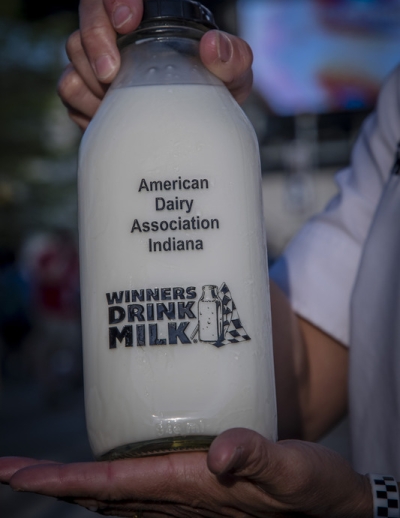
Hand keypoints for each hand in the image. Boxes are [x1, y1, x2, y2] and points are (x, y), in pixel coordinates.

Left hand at [0, 428, 370, 516]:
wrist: (330, 509)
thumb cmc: (312, 490)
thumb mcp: (292, 470)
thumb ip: (257, 458)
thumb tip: (217, 456)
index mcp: (189, 490)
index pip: (111, 484)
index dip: (62, 480)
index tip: (17, 474)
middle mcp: (176, 499)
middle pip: (98, 493)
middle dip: (50, 483)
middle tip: (7, 469)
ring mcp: (183, 502)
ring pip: (112, 496)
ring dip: (72, 484)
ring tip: (36, 473)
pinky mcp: (196, 494)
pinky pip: (136, 494)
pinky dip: (105, 485)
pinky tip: (99, 477)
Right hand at [58, 0, 252, 129]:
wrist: (195, 126)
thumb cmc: (216, 88)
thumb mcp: (235, 73)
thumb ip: (234, 57)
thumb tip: (212, 45)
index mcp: (157, 9)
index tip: (126, 23)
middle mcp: (123, 27)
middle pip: (90, 8)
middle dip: (94, 38)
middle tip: (110, 74)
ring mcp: (100, 54)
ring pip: (74, 48)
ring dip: (90, 76)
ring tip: (117, 102)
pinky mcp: (87, 85)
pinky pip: (69, 87)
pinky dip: (83, 104)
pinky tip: (107, 117)